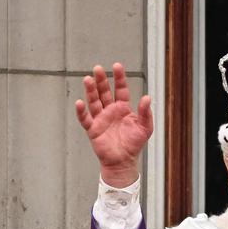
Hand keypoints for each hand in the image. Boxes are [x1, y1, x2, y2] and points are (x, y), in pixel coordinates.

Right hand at [74, 63, 152, 187]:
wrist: (124, 161)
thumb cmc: (134, 144)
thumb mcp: (145, 128)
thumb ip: (146, 113)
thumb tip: (147, 98)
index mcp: (123, 108)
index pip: (120, 89)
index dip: (119, 78)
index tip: (117, 66)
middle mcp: (110, 110)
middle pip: (104, 92)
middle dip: (101, 80)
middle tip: (98, 68)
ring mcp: (100, 118)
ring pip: (94, 101)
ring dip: (90, 91)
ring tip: (88, 79)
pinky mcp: (93, 129)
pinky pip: (85, 118)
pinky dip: (81, 111)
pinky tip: (80, 102)